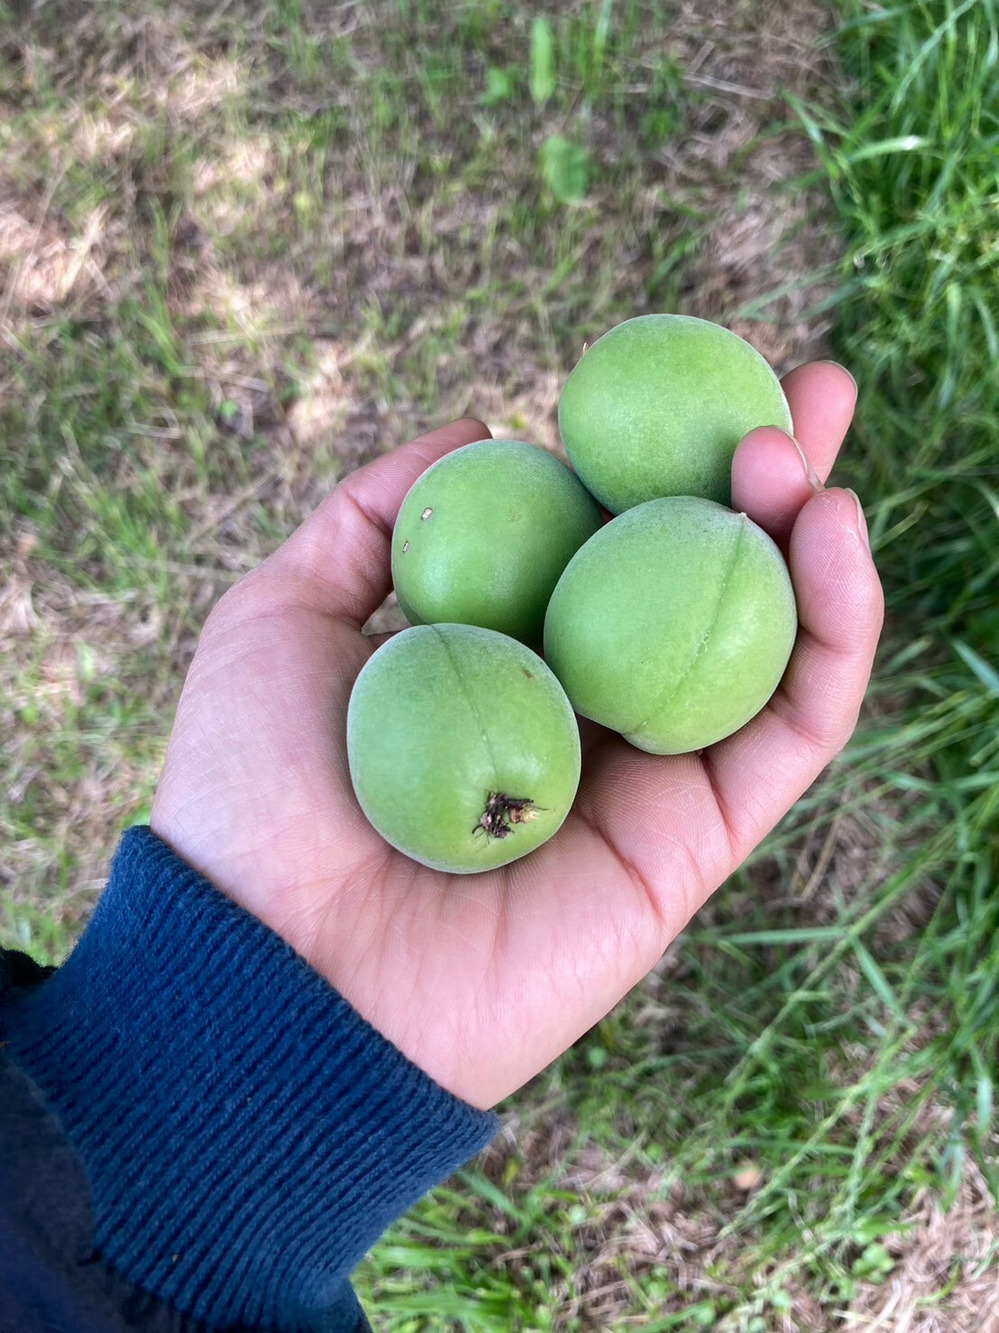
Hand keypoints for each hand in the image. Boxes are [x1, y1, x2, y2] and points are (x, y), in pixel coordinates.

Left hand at [151, 362, 882, 1109]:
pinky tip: (832, 531)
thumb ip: (375, 515)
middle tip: (810, 384)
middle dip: (769, 477)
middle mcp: (590, 707)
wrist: (273, 963)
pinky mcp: (696, 839)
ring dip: (811, 534)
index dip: (663, 452)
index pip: (610, 534)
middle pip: (708, 576)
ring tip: (802, 446)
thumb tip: (482, 424)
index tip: (700, 366)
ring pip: (771, 641)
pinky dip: (836, 628)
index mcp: (508, 654)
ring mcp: (650, 773)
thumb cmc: (255, 790)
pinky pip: (795, 727)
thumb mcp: (283, 614)